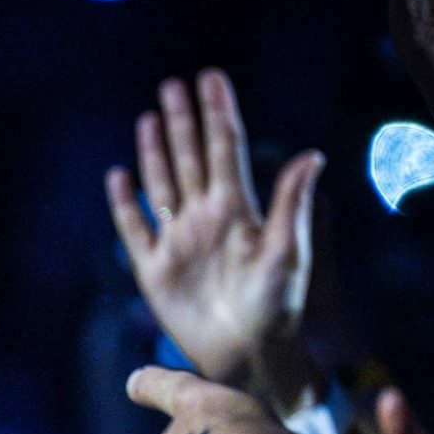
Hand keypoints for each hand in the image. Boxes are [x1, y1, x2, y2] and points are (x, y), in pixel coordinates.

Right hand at [108, 69, 325, 411]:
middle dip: (182, 122)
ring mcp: (178, 241)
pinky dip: (125, 204)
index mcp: (238, 209)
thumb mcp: (289, 252)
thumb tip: (312, 155)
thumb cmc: (276, 307)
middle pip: (191, 159)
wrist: (249, 355)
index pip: (226, 149)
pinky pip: (135, 230)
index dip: (218, 113)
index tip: (212, 78)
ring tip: (150, 116)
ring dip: (155, 152)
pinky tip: (120, 176)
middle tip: (174, 84)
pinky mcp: (155, 270)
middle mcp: (206, 218)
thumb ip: (293, 204)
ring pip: (163, 185)